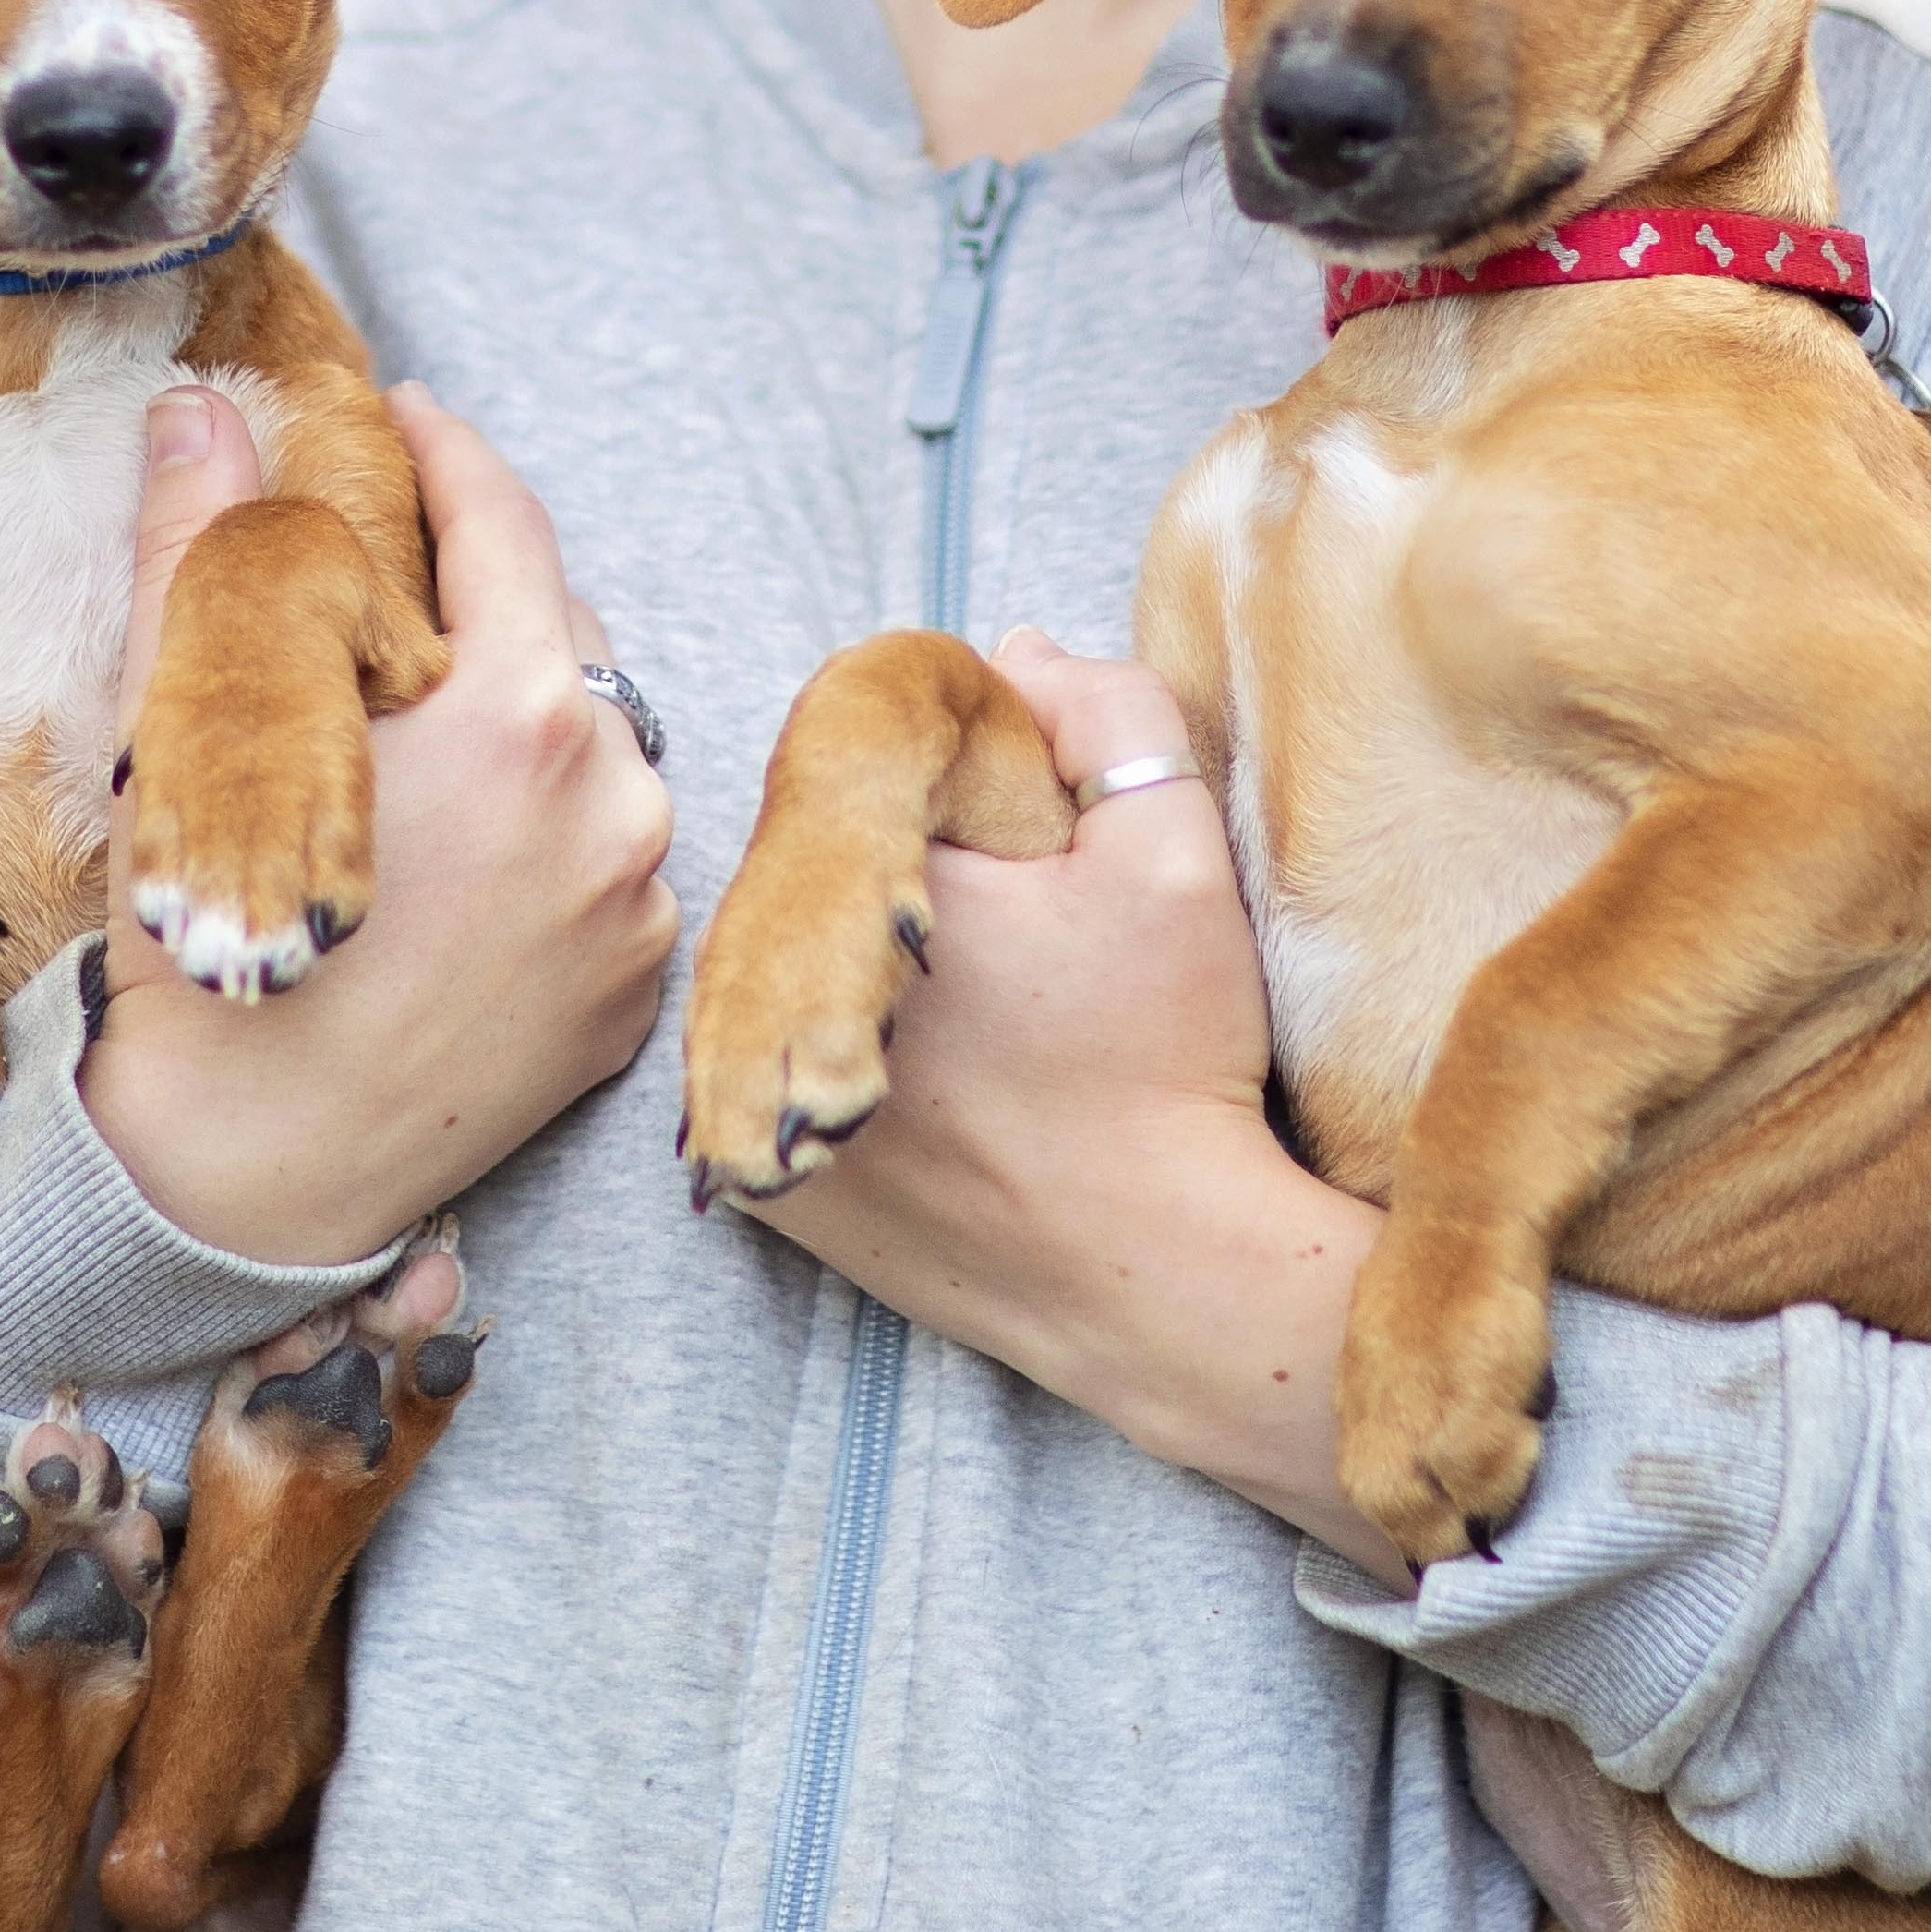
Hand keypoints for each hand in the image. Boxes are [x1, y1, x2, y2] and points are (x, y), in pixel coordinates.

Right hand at [80, 387, 676, 1263]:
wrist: (236, 1182)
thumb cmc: (204, 949)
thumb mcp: (188, 728)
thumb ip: (197, 544)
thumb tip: (202, 406)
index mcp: (522, 714)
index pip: (506, 523)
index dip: (446, 454)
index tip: (402, 417)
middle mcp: (614, 802)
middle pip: (555, 634)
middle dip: (473, 593)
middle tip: (390, 575)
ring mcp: (635, 905)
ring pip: (588, 749)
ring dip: (512, 719)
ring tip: (412, 724)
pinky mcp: (633, 991)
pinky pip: (602, 861)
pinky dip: (541, 832)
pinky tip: (454, 846)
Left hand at [744, 633, 1396, 1569]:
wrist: (1156, 1269)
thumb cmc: (1168, 1057)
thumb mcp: (1173, 855)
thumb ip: (1107, 718)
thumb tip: (1013, 662)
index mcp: (862, 883)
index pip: (849, 768)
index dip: (939, 790)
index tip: (1014, 842)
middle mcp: (777, 993)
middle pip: (810, 878)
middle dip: (894, 880)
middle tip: (1012, 939)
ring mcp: (756, 1104)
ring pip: (787, 982)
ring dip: (856, 975)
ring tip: (980, 1017)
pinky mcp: (771, 1193)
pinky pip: (779, 1089)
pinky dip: (838, 1073)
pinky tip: (934, 1088)